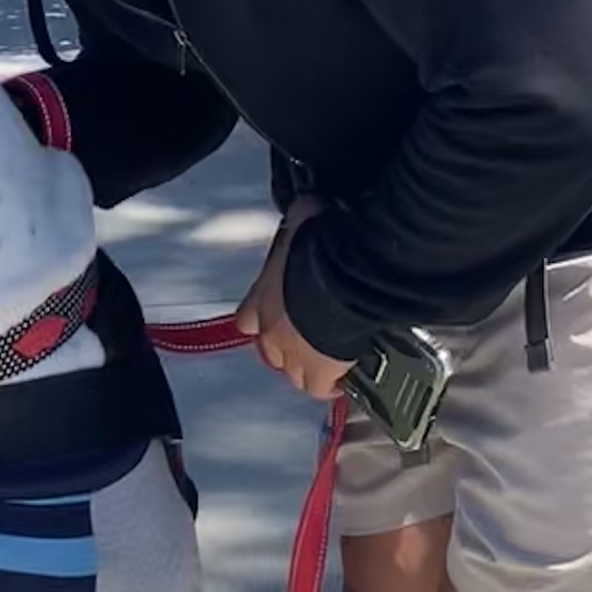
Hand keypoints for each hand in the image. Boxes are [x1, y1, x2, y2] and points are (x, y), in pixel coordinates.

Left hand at [234, 204, 351, 401]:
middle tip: (309, 336)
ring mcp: (293, 355)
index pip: (247, 319)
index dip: (263, 318)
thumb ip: (299, 217)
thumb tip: (308, 204)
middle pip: (269, 351)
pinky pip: (319, 388)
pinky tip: (343, 376)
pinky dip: (330, 384)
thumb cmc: (321, 245)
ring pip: (292, 374)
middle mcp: (270, 330)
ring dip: (306, 367)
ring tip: (327, 357)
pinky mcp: (320, 372)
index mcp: (262, 297)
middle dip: (286, 347)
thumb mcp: (303, 218)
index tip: (279, 315)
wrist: (343, 278)